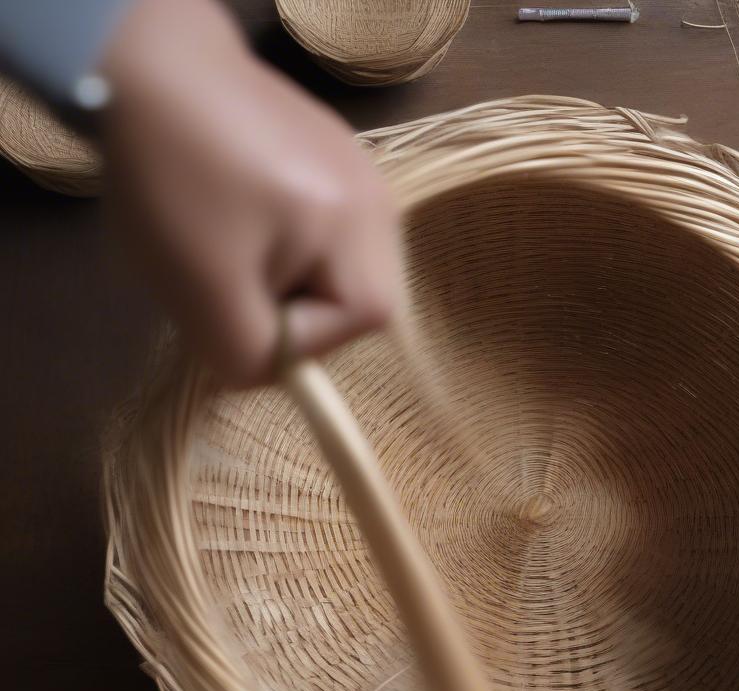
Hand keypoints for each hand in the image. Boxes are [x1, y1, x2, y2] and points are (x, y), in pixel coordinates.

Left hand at [99, 0, 399, 385]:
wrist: (151, 63)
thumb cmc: (176, 181)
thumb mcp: (202, 288)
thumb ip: (250, 356)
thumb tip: (272, 372)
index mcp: (362, 224)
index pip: (362, 322)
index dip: (300, 338)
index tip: (236, 310)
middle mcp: (380, 198)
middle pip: (362, 297)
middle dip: (300, 307)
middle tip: (236, 282)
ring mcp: (362, 172)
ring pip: (342, 267)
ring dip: (290, 277)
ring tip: (235, 244)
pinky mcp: (336, 155)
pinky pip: (327, 229)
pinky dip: (286, 241)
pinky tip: (242, 211)